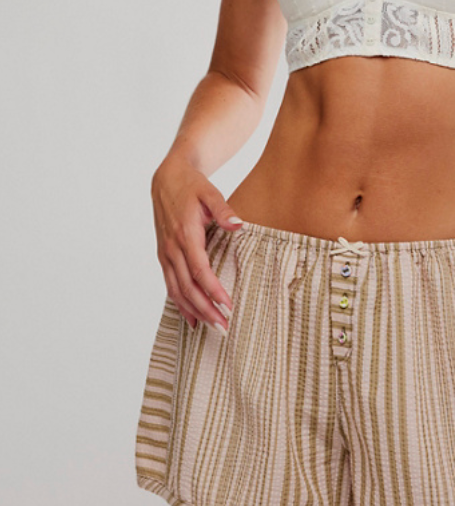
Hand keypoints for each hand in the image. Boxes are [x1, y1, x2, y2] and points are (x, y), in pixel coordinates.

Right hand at [151, 159, 243, 331]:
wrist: (167, 178)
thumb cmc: (191, 185)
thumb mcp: (210, 192)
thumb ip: (224, 210)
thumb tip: (239, 225)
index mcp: (185, 234)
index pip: (200, 270)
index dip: (213, 290)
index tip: (228, 305)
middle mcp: (172, 247)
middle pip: (187, 287)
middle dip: (205, 309)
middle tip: (223, 326)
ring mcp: (165, 253)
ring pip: (176, 290)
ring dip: (193, 310)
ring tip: (211, 327)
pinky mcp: (163, 255)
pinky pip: (169, 284)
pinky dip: (179, 303)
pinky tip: (191, 317)